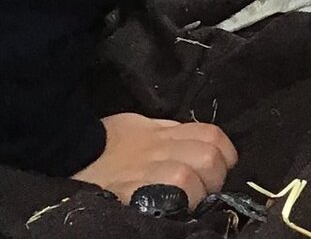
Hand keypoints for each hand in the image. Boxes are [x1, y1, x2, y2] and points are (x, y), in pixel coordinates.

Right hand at [72, 113, 236, 208]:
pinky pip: (163, 197)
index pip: (212, 136)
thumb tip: (200, 142)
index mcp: (164, 133)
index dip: (223, 154)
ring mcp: (142, 171)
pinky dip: (172, 204)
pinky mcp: (127, 193)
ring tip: (185, 202)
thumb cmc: (105, 143)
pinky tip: (168, 208)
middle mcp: (157, 149)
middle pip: (207, 157)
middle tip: (202, 190)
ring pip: (187, 177)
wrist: (63, 155)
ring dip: (194, 193)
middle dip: (213, 176)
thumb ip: (171, 133)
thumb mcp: (141, 128)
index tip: (217, 169)